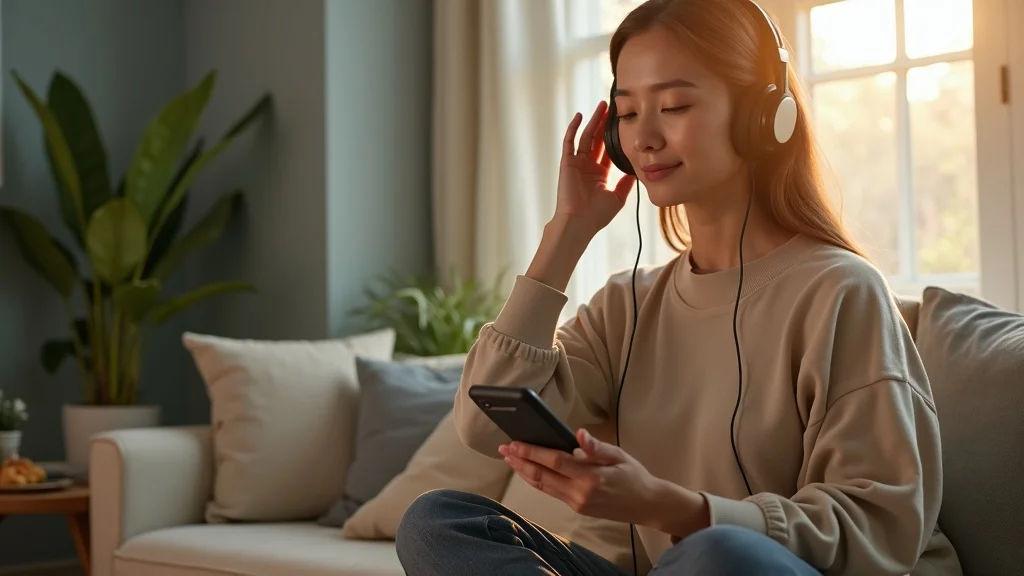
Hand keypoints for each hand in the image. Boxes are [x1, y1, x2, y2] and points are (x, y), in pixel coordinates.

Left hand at [499, 428, 660, 525]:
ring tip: (510, 459)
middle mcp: (580, 493)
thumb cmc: (634, 476)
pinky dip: (536, 481)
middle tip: (504, 450)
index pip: (554, 462)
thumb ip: (597, 447)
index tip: (515, 443)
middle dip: (520, 462)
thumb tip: (580, 434)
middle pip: (542, 476)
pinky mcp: (576, 507)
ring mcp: (577, 503)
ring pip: (543, 487)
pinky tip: (528, 471)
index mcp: (591, 477)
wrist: (646, 504)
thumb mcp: (619, 456)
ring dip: (524, 472)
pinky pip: (551, 493)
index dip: (532, 452)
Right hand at [556, 101, 637, 236]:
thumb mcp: (618, 197)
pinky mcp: (567, 162)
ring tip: (602, 106)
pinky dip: (573, 128)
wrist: (579, 223)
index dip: (616, 137)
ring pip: (586, 137)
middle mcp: (588, 166)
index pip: (609, 150)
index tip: (624, 123)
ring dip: (593, 121)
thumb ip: (626, 182)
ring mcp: (577, 163)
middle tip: (613, 108)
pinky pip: (569, 142)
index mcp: (599, 174)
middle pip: (598, 140)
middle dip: (605, 124)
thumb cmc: (596, 215)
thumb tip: (638, 169)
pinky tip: (579, 116)